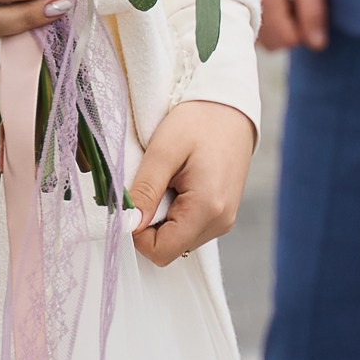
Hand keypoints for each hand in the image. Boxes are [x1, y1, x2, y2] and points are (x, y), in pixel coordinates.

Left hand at [128, 100, 255, 265]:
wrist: (231, 108)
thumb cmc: (199, 121)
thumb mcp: (164, 150)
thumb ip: (145, 190)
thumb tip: (128, 224)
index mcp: (208, 209)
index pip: (161, 252)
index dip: (138, 232)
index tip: (134, 200)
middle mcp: (220, 222)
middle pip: (169, 247)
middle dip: (151, 221)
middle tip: (154, 182)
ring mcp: (223, 220)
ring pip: (177, 238)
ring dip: (163, 215)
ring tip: (170, 179)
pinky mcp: (221, 214)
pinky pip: (188, 226)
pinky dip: (175, 210)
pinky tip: (179, 183)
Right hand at [256, 0, 329, 51]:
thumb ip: (313, 8)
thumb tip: (317, 44)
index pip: (287, 38)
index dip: (305, 28)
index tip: (308, 4)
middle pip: (271, 42)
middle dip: (289, 28)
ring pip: (258, 34)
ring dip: (275, 24)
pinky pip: (247, 21)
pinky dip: (261, 16)